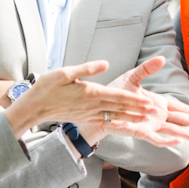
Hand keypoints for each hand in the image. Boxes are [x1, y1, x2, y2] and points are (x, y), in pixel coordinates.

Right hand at [2, 61, 154, 138]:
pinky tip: (124, 124)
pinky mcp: (84, 118)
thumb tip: (105, 63)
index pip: (118, 96)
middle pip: (120, 107)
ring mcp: (88, 114)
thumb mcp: (65, 72)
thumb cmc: (47, 87)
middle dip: (138, 110)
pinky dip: (117, 122)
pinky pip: (104, 121)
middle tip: (155, 112)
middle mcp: (92, 106)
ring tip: (146, 120)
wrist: (33, 108)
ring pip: (114, 116)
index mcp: (90, 92)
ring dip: (131, 117)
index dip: (135, 99)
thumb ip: (87, 69)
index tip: (148, 101)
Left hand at [78, 57, 188, 147]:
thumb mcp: (133, 77)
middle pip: (183, 120)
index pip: (181, 108)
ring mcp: (150, 125)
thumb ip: (147, 69)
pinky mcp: (140, 132)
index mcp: (158, 103)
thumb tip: (162, 58)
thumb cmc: (115, 93)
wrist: (98, 106)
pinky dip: (167, 140)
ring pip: (175, 131)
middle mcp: (157, 115)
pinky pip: (156, 138)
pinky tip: (178, 140)